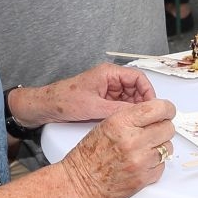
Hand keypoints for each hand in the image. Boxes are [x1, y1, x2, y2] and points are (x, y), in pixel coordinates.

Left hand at [17, 64, 156, 125]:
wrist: (45, 107)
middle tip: (146, 118)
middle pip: (136, 89)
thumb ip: (118, 110)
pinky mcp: (102, 101)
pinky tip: (124, 124)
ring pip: (129, 99)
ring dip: (132, 110)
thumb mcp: (93, 106)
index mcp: (109, 73)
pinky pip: (119, 106)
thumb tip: (137, 115)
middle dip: (141, 103)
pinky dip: (124, 114)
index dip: (148, 92)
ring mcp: (106, 91)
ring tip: (136, 123)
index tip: (152, 106)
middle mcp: (109, 80)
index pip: (138, 78)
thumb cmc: (63, 100)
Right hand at [60, 99, 176, 197]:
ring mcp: (141, 161)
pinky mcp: (145, 178)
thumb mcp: (107, 124)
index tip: (167, 111)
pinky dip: (156, 163)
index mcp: (122, 123)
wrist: (82, 182)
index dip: (167, 109)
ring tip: (144, 148)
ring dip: (160, 146)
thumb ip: (133, 116)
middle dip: (163, 128)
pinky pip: (163, 165)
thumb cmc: (89, 155)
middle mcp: (133, 140)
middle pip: (168, 128)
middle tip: (153, 131)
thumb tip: (156, 112)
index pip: (159, 108)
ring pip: (168, 147)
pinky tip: (142, 162)